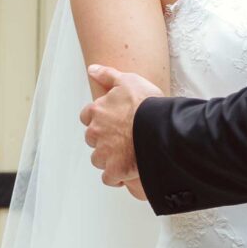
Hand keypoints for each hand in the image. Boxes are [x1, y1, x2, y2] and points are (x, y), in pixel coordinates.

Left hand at [82, 63, 158, 187]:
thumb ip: (108, 75)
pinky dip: (117, 176)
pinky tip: (129, 171)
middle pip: (92, 139)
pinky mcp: (114, 170)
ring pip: (99, 159)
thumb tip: (92, 70)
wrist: (159, 128)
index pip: (87, 117)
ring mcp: (104, 153)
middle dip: (103, 139)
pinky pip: (110, 178)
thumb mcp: (128, 80)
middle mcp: (96, 132)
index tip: (111, 121)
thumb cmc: (146, 103)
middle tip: (122, 138)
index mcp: (97, 111)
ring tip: (128, 155)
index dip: (99, 119)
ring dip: (109, 158)